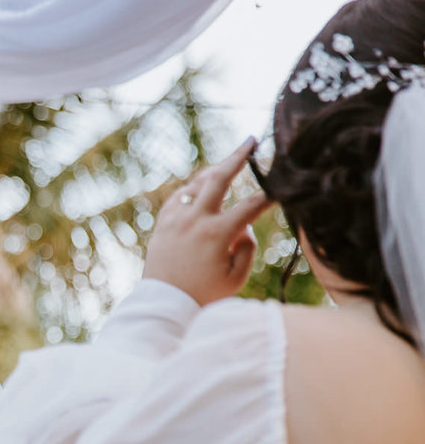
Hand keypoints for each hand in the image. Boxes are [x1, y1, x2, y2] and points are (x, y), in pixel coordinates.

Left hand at [142, 138, 273, 304]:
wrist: (162, 303)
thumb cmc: (203, 295)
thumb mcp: (235, 278)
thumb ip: (247, 248)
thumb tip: (244, 227)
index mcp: (217, 233)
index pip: (251, 205)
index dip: (269, 194)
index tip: (282, 185)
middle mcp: (195, 220)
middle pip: (219, 177)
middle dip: (238, 156)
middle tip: (251, 140)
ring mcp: (176, 219)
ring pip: (197, 183)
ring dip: (215, 171)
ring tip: (230, 162)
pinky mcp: (163, 223)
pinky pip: (179, 196)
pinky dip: (193, 189)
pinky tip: (202, 187)